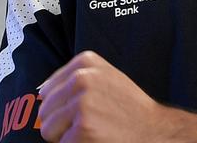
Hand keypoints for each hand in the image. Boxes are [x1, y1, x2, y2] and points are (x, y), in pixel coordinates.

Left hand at [38, 50, 167, 141]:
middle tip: (87, 124)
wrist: (154, 131)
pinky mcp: (82, 129)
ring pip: (47, 128)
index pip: (48, 88)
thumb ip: (76, 76)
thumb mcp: (106, 77)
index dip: (62, 105)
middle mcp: (81, 79)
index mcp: (86, 63)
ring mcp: (81, 104)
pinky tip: (95, 140)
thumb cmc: (129, 108)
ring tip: (90, 131)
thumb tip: (42, 91)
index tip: (84, 109)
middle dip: (61, 122)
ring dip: (65, 136)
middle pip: (45, 109)